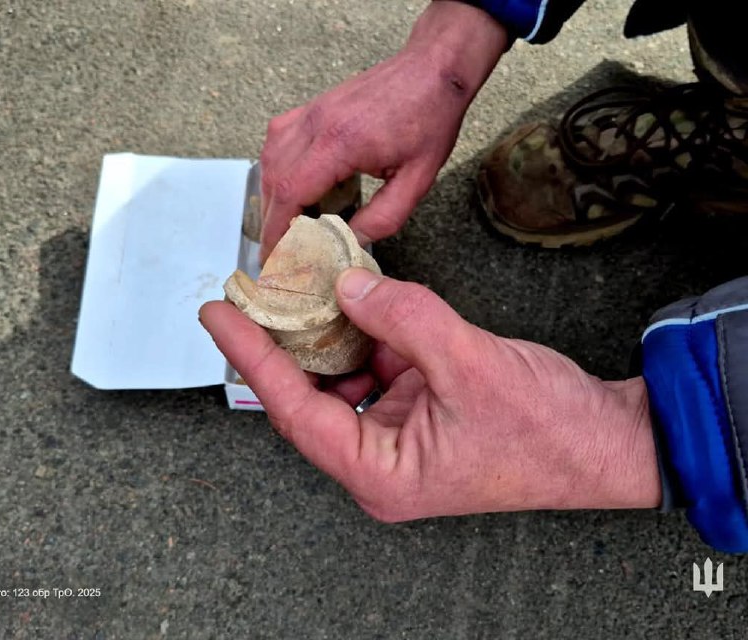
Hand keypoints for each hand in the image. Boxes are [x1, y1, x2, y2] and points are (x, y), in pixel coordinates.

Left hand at [200, 269, 660, 520]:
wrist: (608, 441)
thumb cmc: (548, 430)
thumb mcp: (467, 363)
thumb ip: (401, 317)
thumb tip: (348, 285)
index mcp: (379, 473)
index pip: (294, 411)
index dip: (252, 358)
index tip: (219, 316)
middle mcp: (380, 460)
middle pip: (308, 399)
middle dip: (281, 346)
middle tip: (250, 297)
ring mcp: (399, 436)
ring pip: (341, 381)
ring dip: (327, 336)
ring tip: (299, 292)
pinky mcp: (419, 411)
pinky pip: (376, 369)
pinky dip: (366, 334)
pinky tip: (356, 302)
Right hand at [258, 1, 507, 260]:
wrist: (431, 71)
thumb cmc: (429, 120)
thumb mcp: (416, 181)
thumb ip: (383, 218)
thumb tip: (351, 242)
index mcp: (341, 142)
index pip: (291, 192)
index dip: (277, 229)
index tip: (274, 256)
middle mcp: (316, 124)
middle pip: (273, 180)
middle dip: (271, 221)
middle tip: (279, 250)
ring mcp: (309, 113)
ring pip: (269, 162)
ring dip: (273, 197)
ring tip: (287, 225)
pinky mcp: (310, 109)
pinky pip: (277, 143)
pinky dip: (277, 171)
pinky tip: (292, 189)